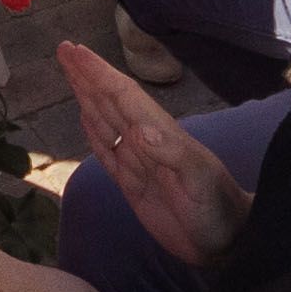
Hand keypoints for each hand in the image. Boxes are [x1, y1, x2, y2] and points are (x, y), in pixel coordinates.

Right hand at [58, 43, 254, 267]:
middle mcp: (146, 142)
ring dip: (87, 96)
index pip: (123, 96)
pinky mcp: (133, 185)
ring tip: (71, 73)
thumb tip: (139, 130)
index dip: (99, 73)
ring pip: (105, 121)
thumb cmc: (217, 209)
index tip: (76, 52)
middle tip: (64, 50)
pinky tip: (86, 117)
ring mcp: (139, 161)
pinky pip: (107, 152)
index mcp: (160, 134)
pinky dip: (93, 132)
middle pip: (110, 101)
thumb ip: (171, 154)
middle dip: (88, 76)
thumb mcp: (199, 181)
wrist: (226, 241)